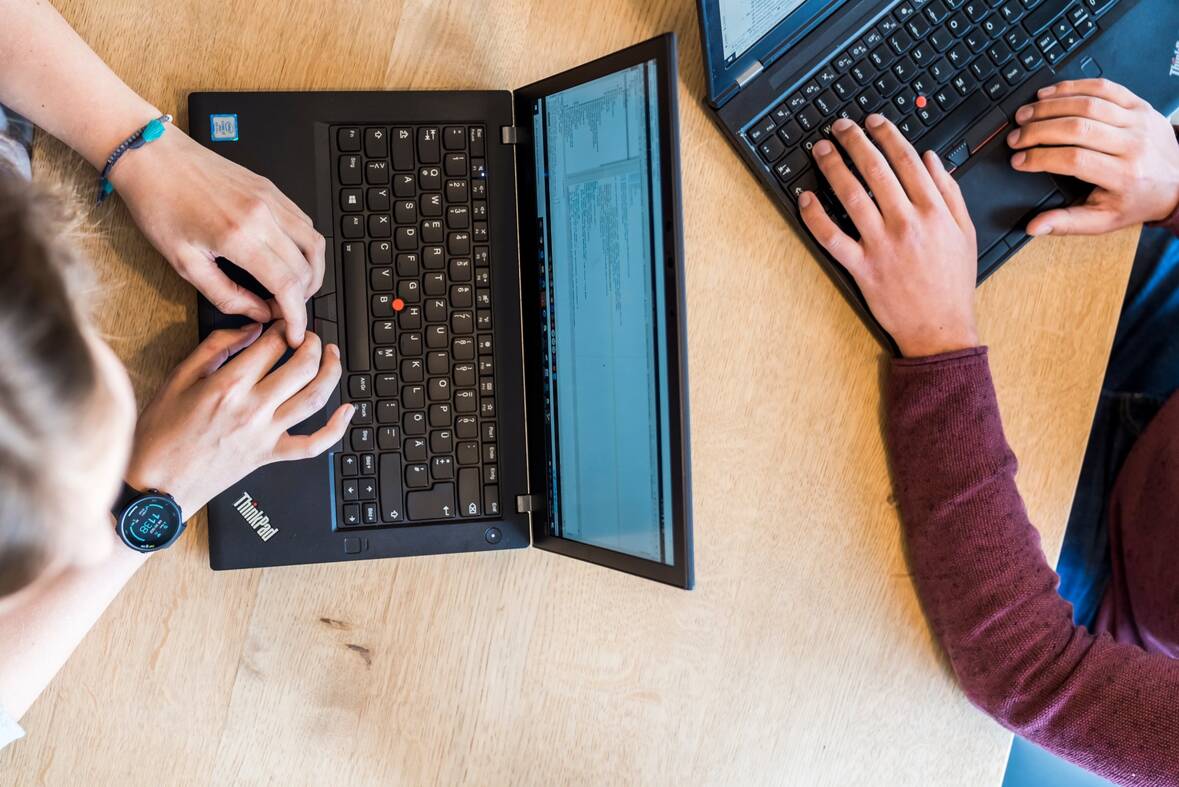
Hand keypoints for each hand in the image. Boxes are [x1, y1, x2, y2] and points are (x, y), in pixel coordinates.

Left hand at [109, 128, 325, 345]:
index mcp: (238, 236)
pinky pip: (305, 223)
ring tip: (295, 289)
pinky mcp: (271, 188)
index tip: (295, 332)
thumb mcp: (183, 263)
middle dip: (302, 298)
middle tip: (284, 311)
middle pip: (306, 268)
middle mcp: (262, 214)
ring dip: (312, 273)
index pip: (287, 285)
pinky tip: (291, 259)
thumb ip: (226, 295)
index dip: (296, 316)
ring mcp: (271, 198)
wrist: (152, 157)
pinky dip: (306, 248)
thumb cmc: (159, 204)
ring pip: (315, 244)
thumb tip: (257, 312)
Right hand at [125, 323, 351, 517]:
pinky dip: (336, 428)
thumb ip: (215, 348)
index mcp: (227, 385)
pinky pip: (314, 444)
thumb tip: (249, 330)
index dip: (283, 327)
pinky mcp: (271, 456)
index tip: (283, 324)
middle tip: (309, 337)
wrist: (158, 484)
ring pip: (314, 397)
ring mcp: (266, 434)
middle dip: (312, 343)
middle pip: (302, 366)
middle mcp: (252, 408)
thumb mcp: (178, 379)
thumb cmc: (162, 433)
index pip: (272, 344)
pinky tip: (347, 410)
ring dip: (331, 372)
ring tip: (331, 356)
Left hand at [799, 115, 978, 357]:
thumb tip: (931, 159)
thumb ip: (950, 192)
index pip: (906, 160)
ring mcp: (881, 245)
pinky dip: (815, 217)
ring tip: (822, 150)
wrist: (940, 328)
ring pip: (852, 196)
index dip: (887, 134)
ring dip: (833, 168)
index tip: (874, 121)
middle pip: (876, 170)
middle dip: (855, 141)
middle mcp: (907, 223)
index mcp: (934, 211)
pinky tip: (805, 199)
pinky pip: (832, 238)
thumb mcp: (965, 232)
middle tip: (840, 126)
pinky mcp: (862, 268)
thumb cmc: (951, 283)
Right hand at [1008, 79, 1178, 235]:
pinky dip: (1073, 87)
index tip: (1018, 161)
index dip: (1040, 158)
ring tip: (1025, 114)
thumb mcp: (1104, 220)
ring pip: (1087, 104)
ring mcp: (1138, 120)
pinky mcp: (1139, 104)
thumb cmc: (1138, 200)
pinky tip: (1050, 93)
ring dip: (1050, 106)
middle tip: (1015, 137)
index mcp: (1124, 175)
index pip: (1073, 160)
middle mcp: (1133, 144)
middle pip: (1077, 128)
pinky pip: (1104, 87)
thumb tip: (1034, 227)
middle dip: (1038, 130)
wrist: (1178, 181)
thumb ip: (1067, 223)